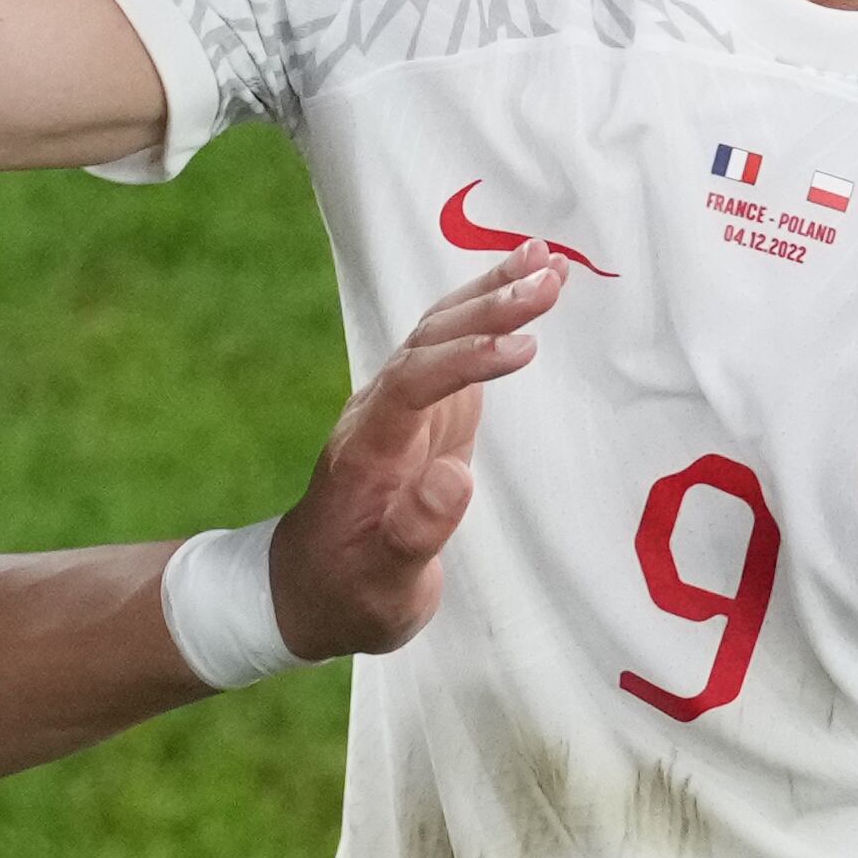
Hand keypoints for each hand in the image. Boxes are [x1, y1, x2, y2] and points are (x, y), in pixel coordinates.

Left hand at [271, 241, 564, 661]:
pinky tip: (523, 284)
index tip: (523, 347)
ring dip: (491, 294)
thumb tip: (456, 478)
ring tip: (551, 261)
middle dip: (489, 307)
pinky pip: (451, 347)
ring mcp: (397, 407)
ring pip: (440, 333)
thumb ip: (414, 533)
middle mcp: (378, 414)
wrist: (306, 588)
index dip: (466, 360)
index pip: (413, 385)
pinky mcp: (421, 410)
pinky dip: (486, 311)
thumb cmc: (348, 595)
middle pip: (429, 343)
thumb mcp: (382, 587)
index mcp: (368, 453)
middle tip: (551, 280)